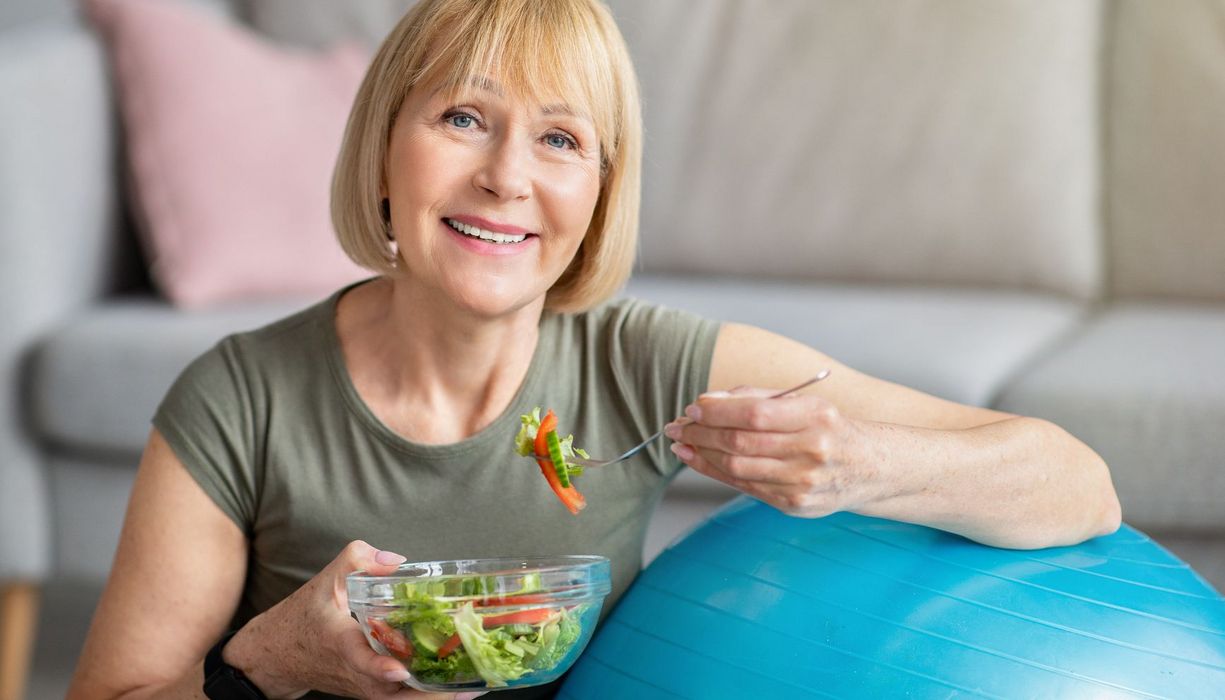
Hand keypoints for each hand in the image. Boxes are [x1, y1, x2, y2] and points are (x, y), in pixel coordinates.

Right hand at [224, 540, 486, 698]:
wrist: (279, 655)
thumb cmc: (304, 617)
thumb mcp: (326, 581)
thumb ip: (358, 560)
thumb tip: (397, 559)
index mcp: (341, 645)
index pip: (361, 661)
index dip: (379, 668)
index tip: (399, 669)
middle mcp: (356, 674)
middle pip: (392, 694)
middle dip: (428, 695)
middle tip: (465, 689)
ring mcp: (365, 688)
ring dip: (434, 698)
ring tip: (471, 690)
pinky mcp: (371, 693)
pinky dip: (427, 697)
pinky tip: (457, 689)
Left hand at [665, 385, 884, 517]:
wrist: (870, 469)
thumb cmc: (829, 430)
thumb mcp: (805, 403)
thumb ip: (757, 397)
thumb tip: (708, 402)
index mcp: (816, 417)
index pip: (756, 414)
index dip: (718, 412)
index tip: (694, 408)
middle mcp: (812, 451)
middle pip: (741, 443)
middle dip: (701, 434)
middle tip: (677, 426)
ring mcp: (803, 482)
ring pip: (737, 468)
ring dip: (701, 454)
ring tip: (682, 443)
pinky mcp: (793, 504)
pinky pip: (744, 487)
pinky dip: (715, 473)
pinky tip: (699, 460)